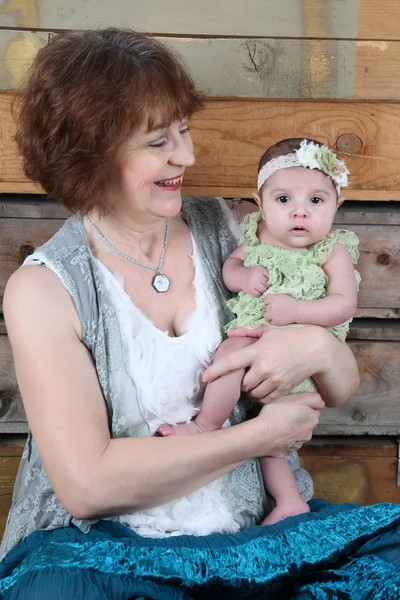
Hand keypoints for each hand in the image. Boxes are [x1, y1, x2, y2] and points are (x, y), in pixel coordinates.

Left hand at [203, 324, 328, 399]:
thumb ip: (247, 333)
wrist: (315, 349)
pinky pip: (266, 399)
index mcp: (257, 351)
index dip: (215, 371)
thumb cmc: (290, 337)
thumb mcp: (268, 331)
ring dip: (252, 389)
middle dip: (242, 381)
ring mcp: (274, 379)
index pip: (231, 362)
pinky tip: (267, 386)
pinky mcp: (283, 389)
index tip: (205, 377)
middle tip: (249, 373)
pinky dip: (263, 395)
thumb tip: (230, 334)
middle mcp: (264, 367)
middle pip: (242, 383)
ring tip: (258, 380)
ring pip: (253, 393)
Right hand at [240, 266, 268, 296]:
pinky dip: (259, 294)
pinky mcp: (250, 290)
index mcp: (260, 270)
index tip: (269, 280)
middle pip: (267, 284)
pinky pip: (258, 295)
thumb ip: (266, 273)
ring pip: (264, 290)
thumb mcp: (259, 270)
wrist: (239, 276)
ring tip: (261, 288)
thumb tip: (276, 281)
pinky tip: (257, 291)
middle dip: (267, 285)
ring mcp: (253, 283)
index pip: (270, 277)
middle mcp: (257, 276)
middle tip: (265, 285)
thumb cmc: (252, 273)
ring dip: (264, 290)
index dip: (271, 280)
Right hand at [254, 392, 323, 456]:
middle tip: (284, 412)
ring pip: (298, 432)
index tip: (292, 404)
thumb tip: (321, 403)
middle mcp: (309, 433)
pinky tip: (276, 434)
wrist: (261, 436)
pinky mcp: (288, 451)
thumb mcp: (294, 398)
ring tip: (279, 424)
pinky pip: (289, 442)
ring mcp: (299, 444)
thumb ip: (312, 398)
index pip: (313, 408)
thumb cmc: (277, 413)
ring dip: (293, 428)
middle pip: (306, 421)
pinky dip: (285, 438)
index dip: (302, 405)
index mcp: (312, 419)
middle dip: (299, 417)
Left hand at [264, 294, 296, 325]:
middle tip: (276, 308)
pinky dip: (274, 320)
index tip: (271, 302)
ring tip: (276, 314)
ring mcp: (272, 315)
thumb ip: (274, 297)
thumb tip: (268, 299)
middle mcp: (270, 306)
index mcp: (272, 299)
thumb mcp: (282, 296)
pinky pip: (271, 321)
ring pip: (266, 315)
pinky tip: (279, 318)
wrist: (297, 311)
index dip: (268, 301)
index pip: (265, 300)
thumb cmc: (290, 302)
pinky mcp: (275, 321)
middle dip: (270, 308)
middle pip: (266, 307)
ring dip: (270, 315)